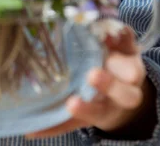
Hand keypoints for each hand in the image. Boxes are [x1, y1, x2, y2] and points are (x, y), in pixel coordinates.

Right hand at [26, 26, 156, 139]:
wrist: (127, 88)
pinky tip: (110, 27)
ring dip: (119, 59)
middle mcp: (123, 93)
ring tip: (103, 44)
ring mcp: (130, 70)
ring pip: (132, 69)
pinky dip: (122, 33)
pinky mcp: (131, 49)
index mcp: (107, 111)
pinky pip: (130, 40)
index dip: (85, 109)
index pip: (97, 113)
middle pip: (125, 95)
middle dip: (109, 85)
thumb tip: (28, 132)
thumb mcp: (82, 116)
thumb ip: (59, 123)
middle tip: (91, 75)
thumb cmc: (98, 103)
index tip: (70, 104)